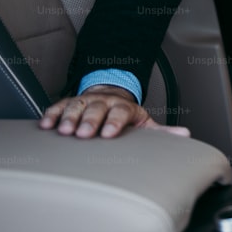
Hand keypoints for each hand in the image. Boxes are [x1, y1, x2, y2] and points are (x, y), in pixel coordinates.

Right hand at [39, 85, 189, 138]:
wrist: (109, 96)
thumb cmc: (127, 116)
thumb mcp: (145, 123)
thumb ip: (162, 132)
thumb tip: (185, 134)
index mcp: (124, 107)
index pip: (121, 112)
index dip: (115, 122)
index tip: (109, 134)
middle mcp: (104, 101)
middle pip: (97, 109)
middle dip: (90, 121)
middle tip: (83, 134)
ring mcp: (86, 101)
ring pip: (77, 107)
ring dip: (70, 118)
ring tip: (64, 131)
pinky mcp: (70, 103)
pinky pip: (59, 106)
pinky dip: (52, 115)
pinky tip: (46, 125)